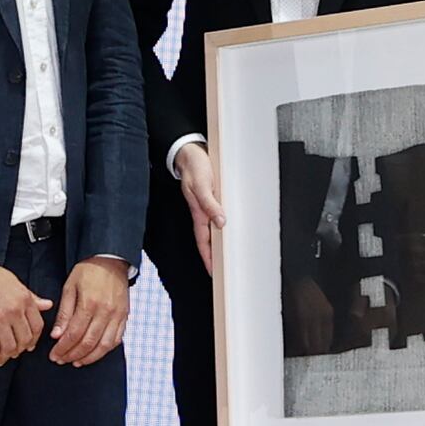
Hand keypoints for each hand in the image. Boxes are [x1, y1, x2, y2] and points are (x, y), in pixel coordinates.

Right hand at [0, 262, 49, 366]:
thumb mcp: (15, 283)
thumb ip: (32, 297)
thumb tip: (47, 305)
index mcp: (25, 300)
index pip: (37, 326)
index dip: (34, 339)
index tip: (29, 345)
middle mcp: (14, 311)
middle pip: (24, 339)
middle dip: (19, 350)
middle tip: (14, 353)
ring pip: (9, 347)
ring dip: (5, 357)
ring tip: (1, 358)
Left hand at [51, 257, 132, 366]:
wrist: (111, 261)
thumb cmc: (88, 272)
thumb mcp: (69, 287)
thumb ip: (64, 313)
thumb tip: (57, 335)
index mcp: (89, 303)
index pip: (74, 334)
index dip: (63, 348)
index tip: (54, 355)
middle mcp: (105, 312)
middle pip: (88, 342)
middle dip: (72, 355)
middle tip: (61, 360)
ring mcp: (117, 316)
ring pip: (103, 346)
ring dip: (88, 357)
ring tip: (76, 361)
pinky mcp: (124, 317)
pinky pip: (116, 340)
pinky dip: (104, 351)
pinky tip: (93, 354)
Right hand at [171, 141, 223, 267]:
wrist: (191, 152)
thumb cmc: (195, 167)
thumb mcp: (202, 186)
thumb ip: (210, 204)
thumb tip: (221, 222)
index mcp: (199, 214)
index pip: (204, 242)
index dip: (208, 258)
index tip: (214, 272)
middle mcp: (203, 213)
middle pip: (210, 240)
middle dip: (216, 255)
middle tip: (227, 269)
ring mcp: (209, 206)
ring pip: (216, 229)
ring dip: (223, 241)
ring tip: (233, 253)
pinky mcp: (214, 198)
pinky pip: (220, 216)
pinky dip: (226, 224)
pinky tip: (234, 227)